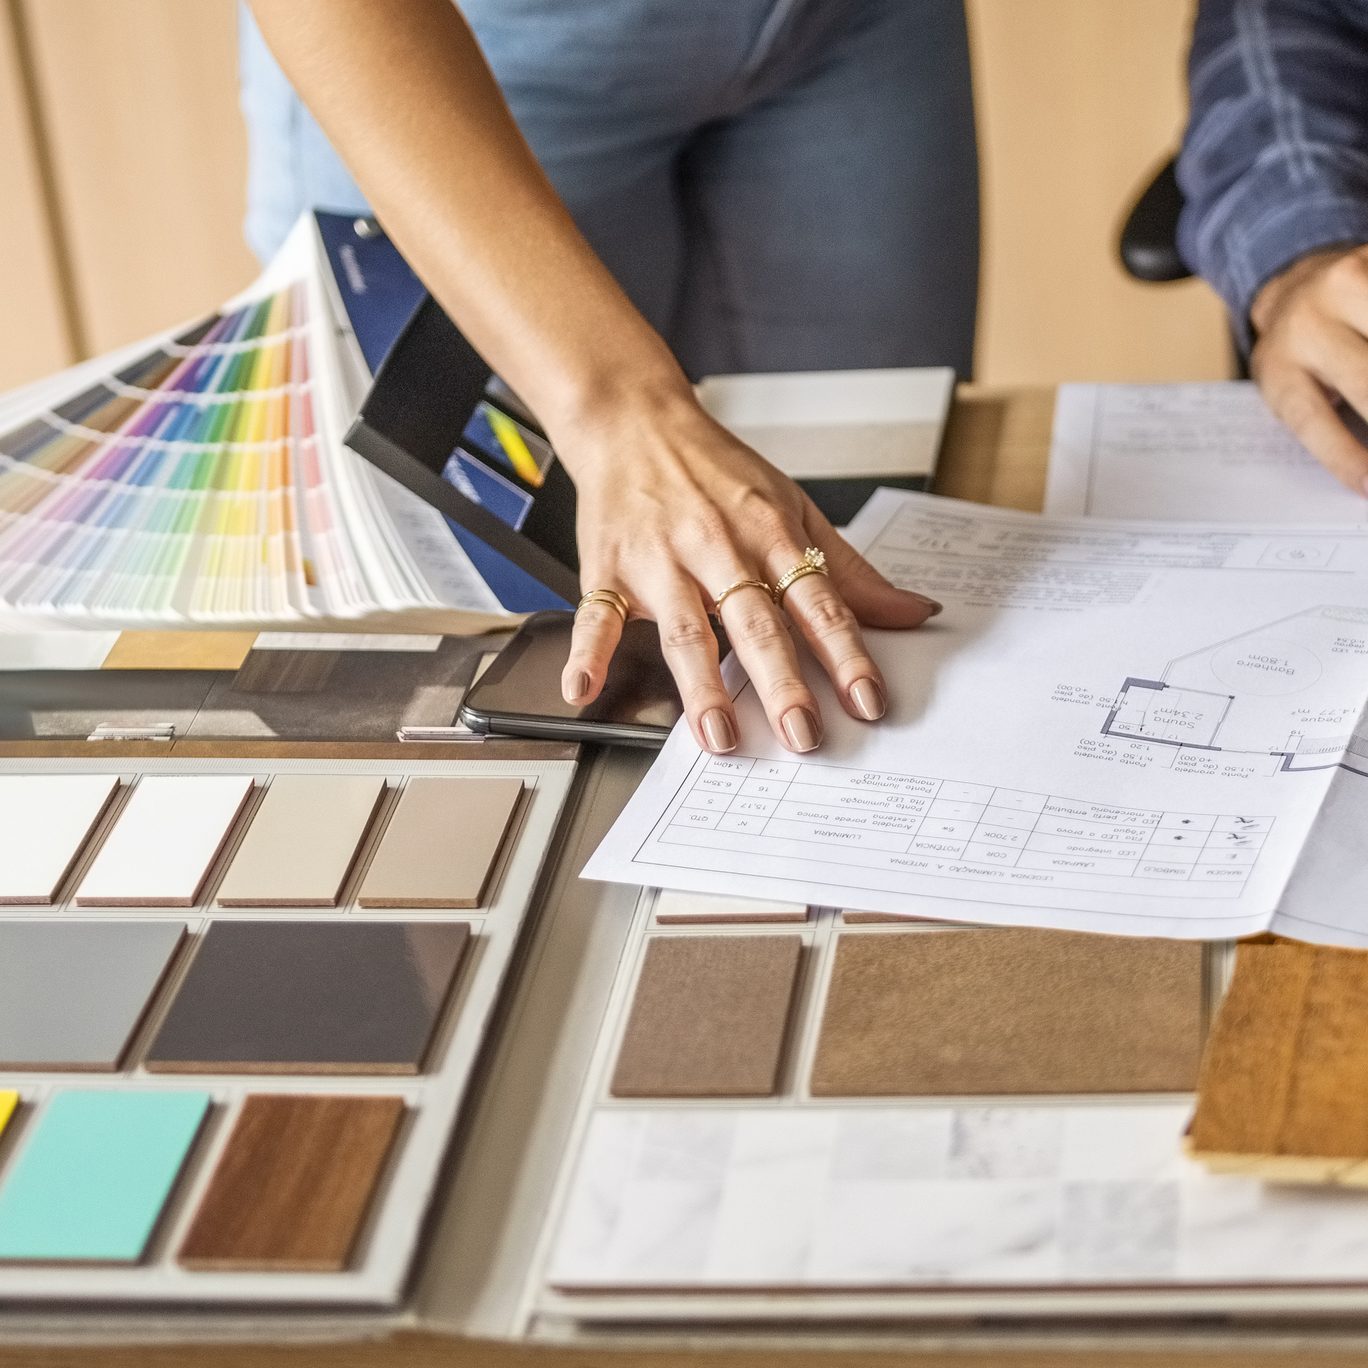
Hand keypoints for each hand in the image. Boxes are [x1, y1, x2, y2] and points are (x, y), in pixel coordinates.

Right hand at [550, 388, 940, 755]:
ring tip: (719, 734)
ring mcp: (660, 560)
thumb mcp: (794, 507)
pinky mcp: (609, 568)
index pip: (818, 601)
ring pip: (685, 627)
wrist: (635, 422)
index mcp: (769, 534)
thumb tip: (913, 612)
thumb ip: (849, 570)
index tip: (868, 701)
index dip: (846, 653)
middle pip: (755, 621)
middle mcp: (717, 547)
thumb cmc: (717, 471)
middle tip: (801, 733)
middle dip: (780, 681)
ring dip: (701, 684)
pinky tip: (582, 690)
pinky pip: (596, 614)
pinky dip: (586, 652)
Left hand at [1250, 244, 1367, 494]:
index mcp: (1278, 366)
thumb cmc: (1307, 352)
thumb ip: (1333, 418)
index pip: (1313, 418)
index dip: (1346, 456)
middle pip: (1366, 378)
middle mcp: (1306, 323)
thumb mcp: (1300, 386)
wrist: (1298, 282)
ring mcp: (1347, 282)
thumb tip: (1366, 474)